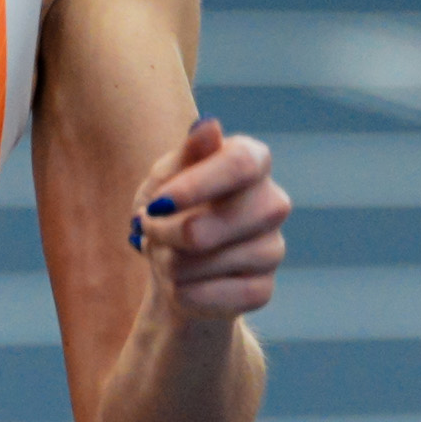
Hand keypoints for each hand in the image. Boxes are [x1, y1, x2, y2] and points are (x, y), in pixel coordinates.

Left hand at [128, 116, 287, 327]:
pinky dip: (184, 293)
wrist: (173, 267)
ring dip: (169, 264)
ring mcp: (273, 248)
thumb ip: (188, 153)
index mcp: (253, 161)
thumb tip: (208, 125)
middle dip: (165, 234)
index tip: (157, 204)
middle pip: (212, 226)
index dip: (196, 186)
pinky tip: (181, 284)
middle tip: (147, 229)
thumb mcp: (167, 175)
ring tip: (168, 255)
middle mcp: (272, 203)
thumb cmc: (170, 209)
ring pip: (205, 264)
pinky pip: (215, 297)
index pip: (239, 165)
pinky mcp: (263, 289)